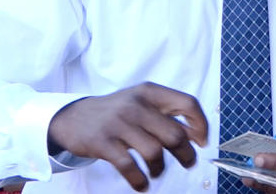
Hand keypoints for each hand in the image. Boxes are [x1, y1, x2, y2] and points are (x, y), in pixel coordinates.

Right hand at [47, 82, 208, 191]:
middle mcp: (136, 104)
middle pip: (174, 133)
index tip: (202, 141)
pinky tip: (142, 184)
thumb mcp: (142, 103)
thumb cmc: (116, 112)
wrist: (73, 117)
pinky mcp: (103, 142)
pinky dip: (140, 180)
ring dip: (161, 168)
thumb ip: (167, 115)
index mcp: (150, 92)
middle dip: (185, 153)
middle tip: (188, 162)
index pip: (187, 104)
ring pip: (154, 151)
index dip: (200, 124)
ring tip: (157, 172)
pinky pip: (129, 166)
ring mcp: (119, 123)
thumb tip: (197, 136)